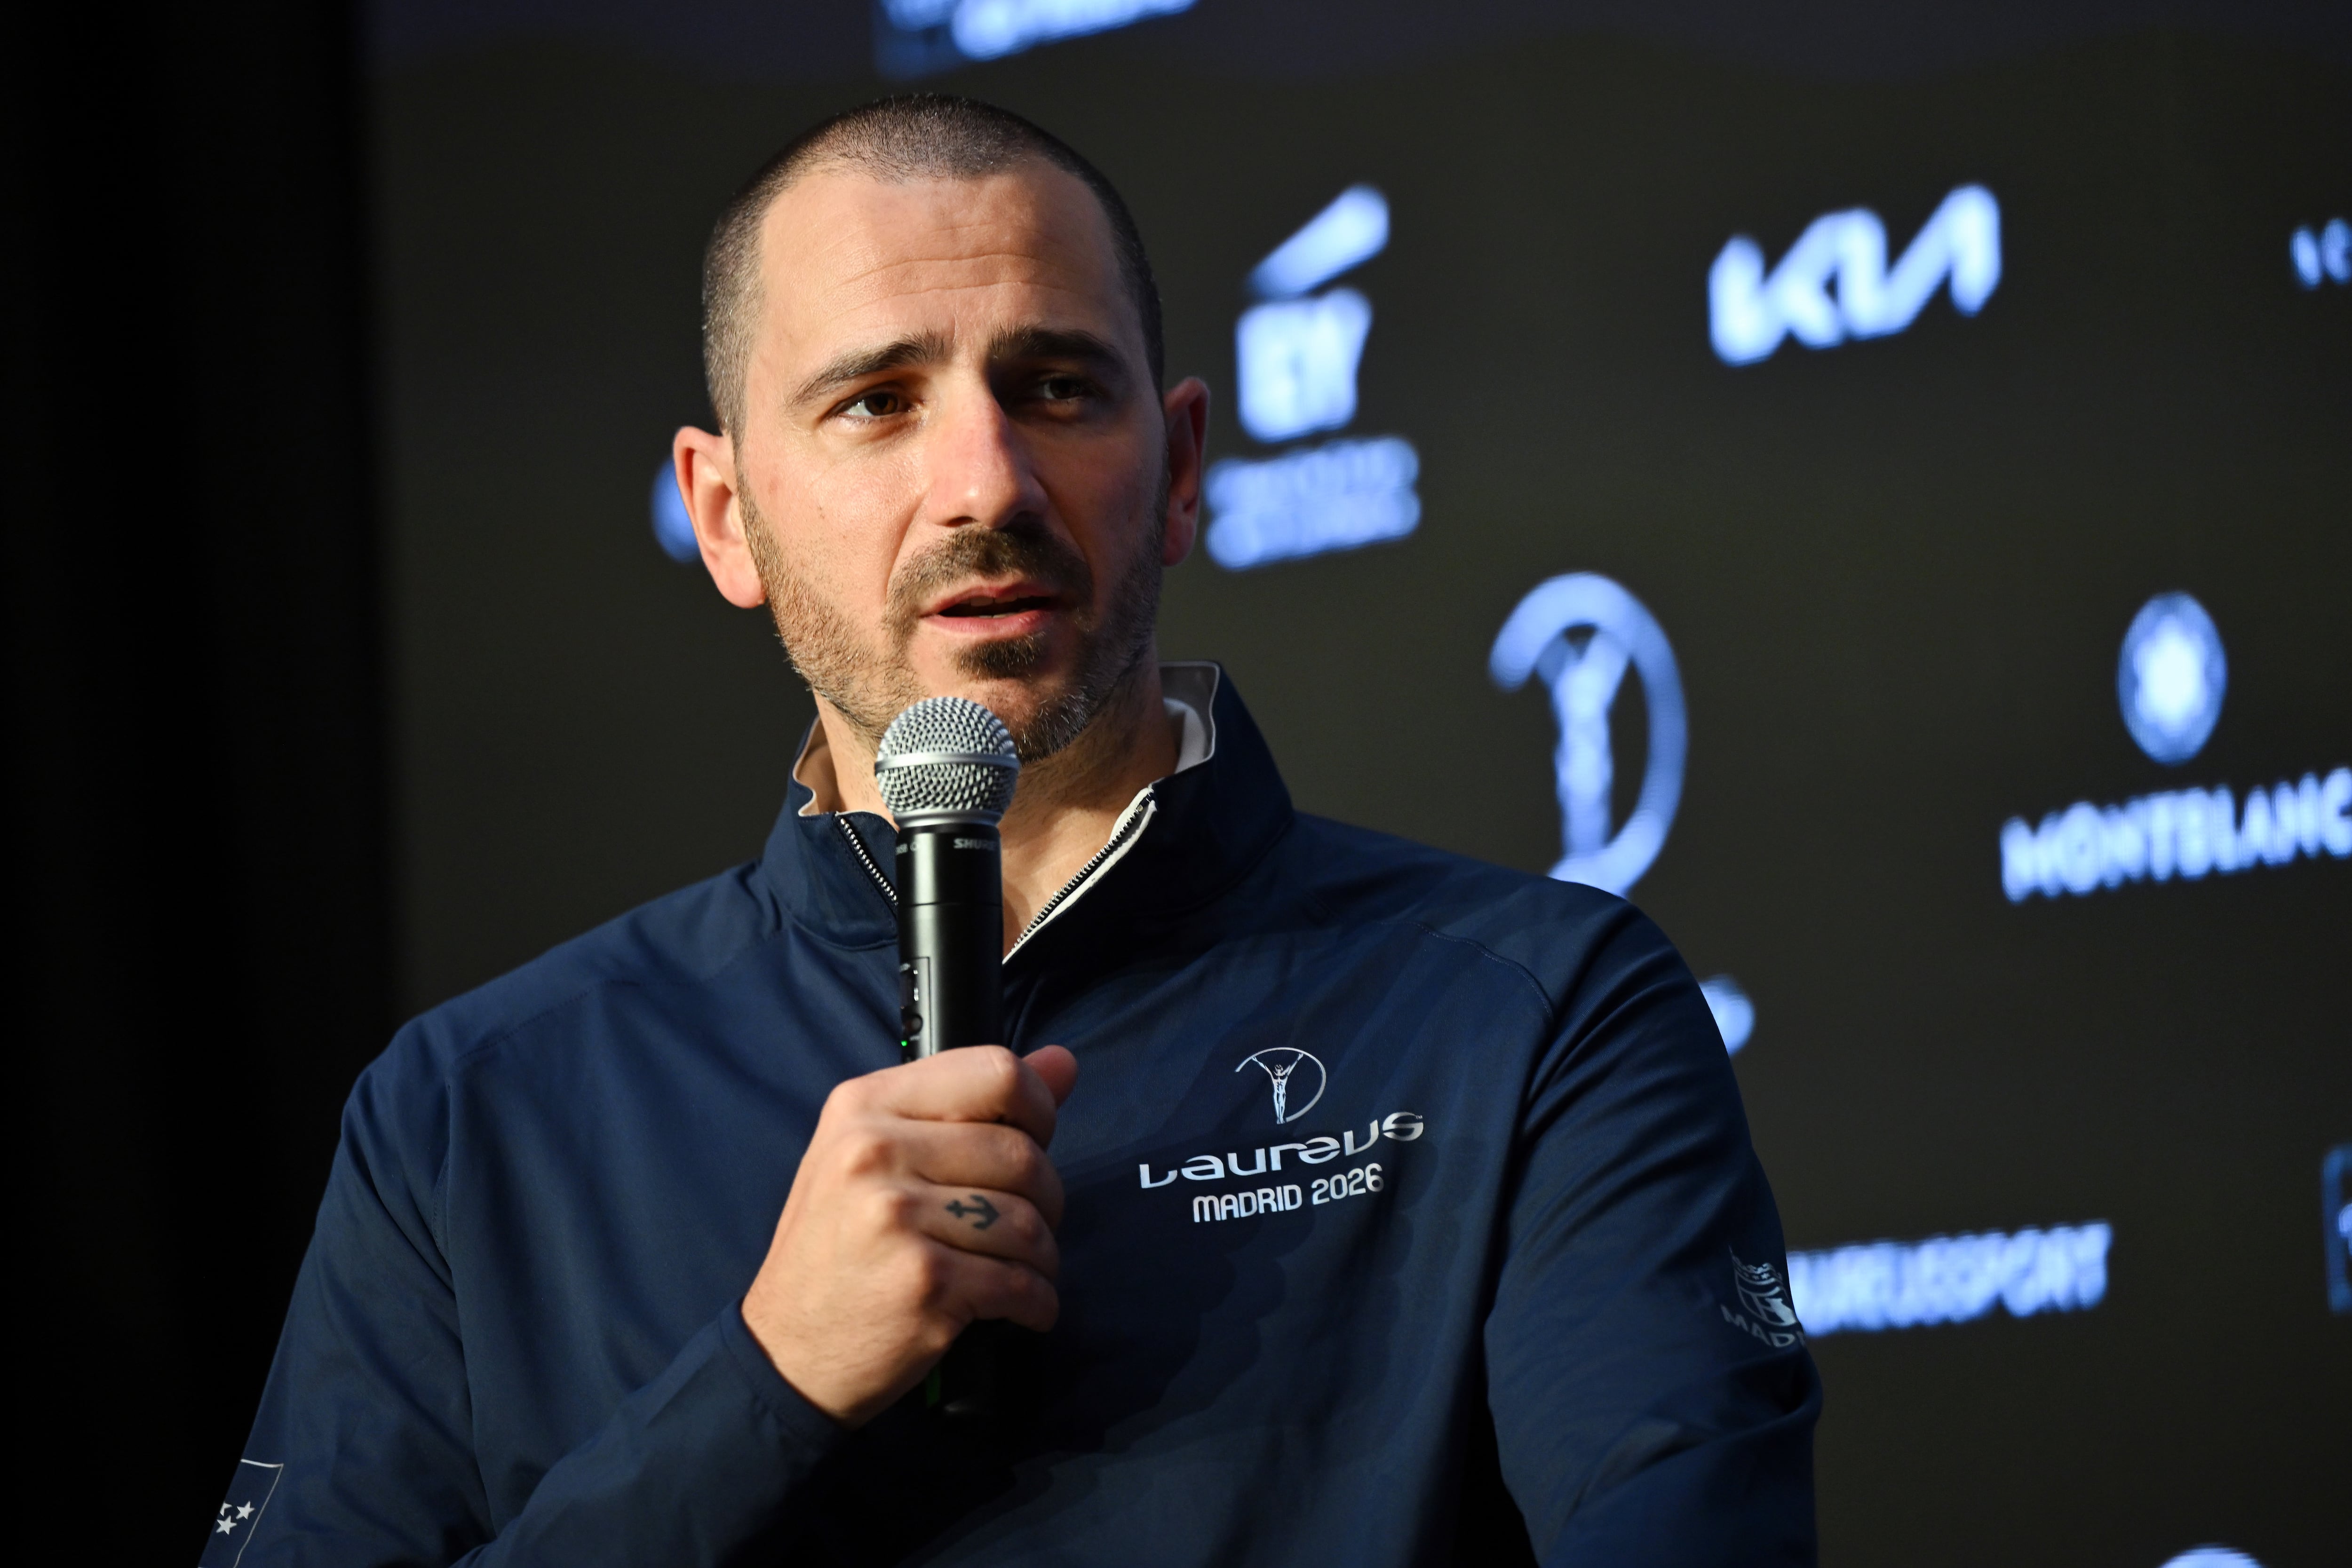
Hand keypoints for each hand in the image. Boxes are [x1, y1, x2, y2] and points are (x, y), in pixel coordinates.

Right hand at [742, 1044, 1078, 1426]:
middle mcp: (875, 1151)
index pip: (995, 1071)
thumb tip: (1062, 1063)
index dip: (1039, 1105)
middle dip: (1046, 1197)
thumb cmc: (840, 1248)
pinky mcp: (924, 1282)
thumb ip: (968, 1105)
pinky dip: (1038, 1301)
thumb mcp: (878, 1156)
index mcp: (865, 1106)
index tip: (1038, 1139)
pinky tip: (1022, 1308)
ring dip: (1043, 1255)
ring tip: (1020, 1270)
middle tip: (1025, 1225)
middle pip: (1021, 1153)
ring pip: (1027, 1220)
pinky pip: (1021, 1281)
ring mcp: (897, 1217)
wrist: (787, 1352)